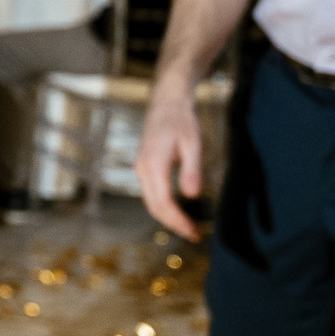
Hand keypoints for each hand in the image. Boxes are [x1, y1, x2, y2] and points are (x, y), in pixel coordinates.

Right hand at [134, 80, 206, 241]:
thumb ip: (191, 170)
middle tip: (193, 234)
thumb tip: (192, 195)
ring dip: (167, 217)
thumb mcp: (193, 143)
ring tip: (187, 226)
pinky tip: (176, 210)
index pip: (163, 202)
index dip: (178, 221)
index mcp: (153, 164)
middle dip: (173, 224)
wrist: (166, 101)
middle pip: (154, 206)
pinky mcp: (144, 166)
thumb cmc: (181, 120)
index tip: (194, 232)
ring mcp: (141, 167)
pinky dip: (162, 206)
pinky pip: (150, 192)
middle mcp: (142, 168)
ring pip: (150, 201)